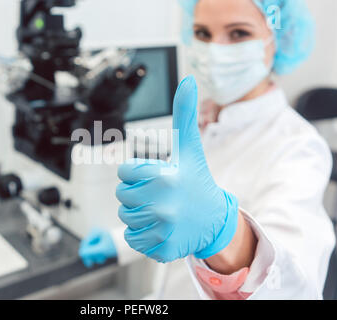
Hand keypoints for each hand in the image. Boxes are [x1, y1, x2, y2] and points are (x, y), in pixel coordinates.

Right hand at [79, 228, 116, 267]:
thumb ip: (91, 252)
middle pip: (87, 247)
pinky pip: (95, 250)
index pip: (85, 244)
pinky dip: (98, 254)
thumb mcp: (102, 249)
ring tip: (103, 258)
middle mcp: (95, 233)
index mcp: (94, 232)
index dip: (85, 254)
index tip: (88, 263)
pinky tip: (103, 256)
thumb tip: (81, 254)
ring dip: (96, 256)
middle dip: (92, 255)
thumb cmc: (116, 244)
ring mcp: (97, 237)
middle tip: (95, 262)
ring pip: (91, 249)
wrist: (126, 244)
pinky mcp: (100, 242)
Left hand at [115, 75, 238, 262]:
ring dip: (138, 212)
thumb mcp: (190, 149)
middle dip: (136, 192)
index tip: (156, 175)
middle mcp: (164, 205)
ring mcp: (163, 230)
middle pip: (122, 195)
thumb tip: (188, 79)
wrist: (214, 221)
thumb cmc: (197, 180)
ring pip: (125, 217)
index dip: (137, 172)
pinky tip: (161, 227)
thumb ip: (184, 115)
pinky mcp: (161, 249)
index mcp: (166, 177)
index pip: (124, 172)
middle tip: (159, 193)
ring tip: (160, 209)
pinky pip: (133, 238)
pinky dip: (142, 233)